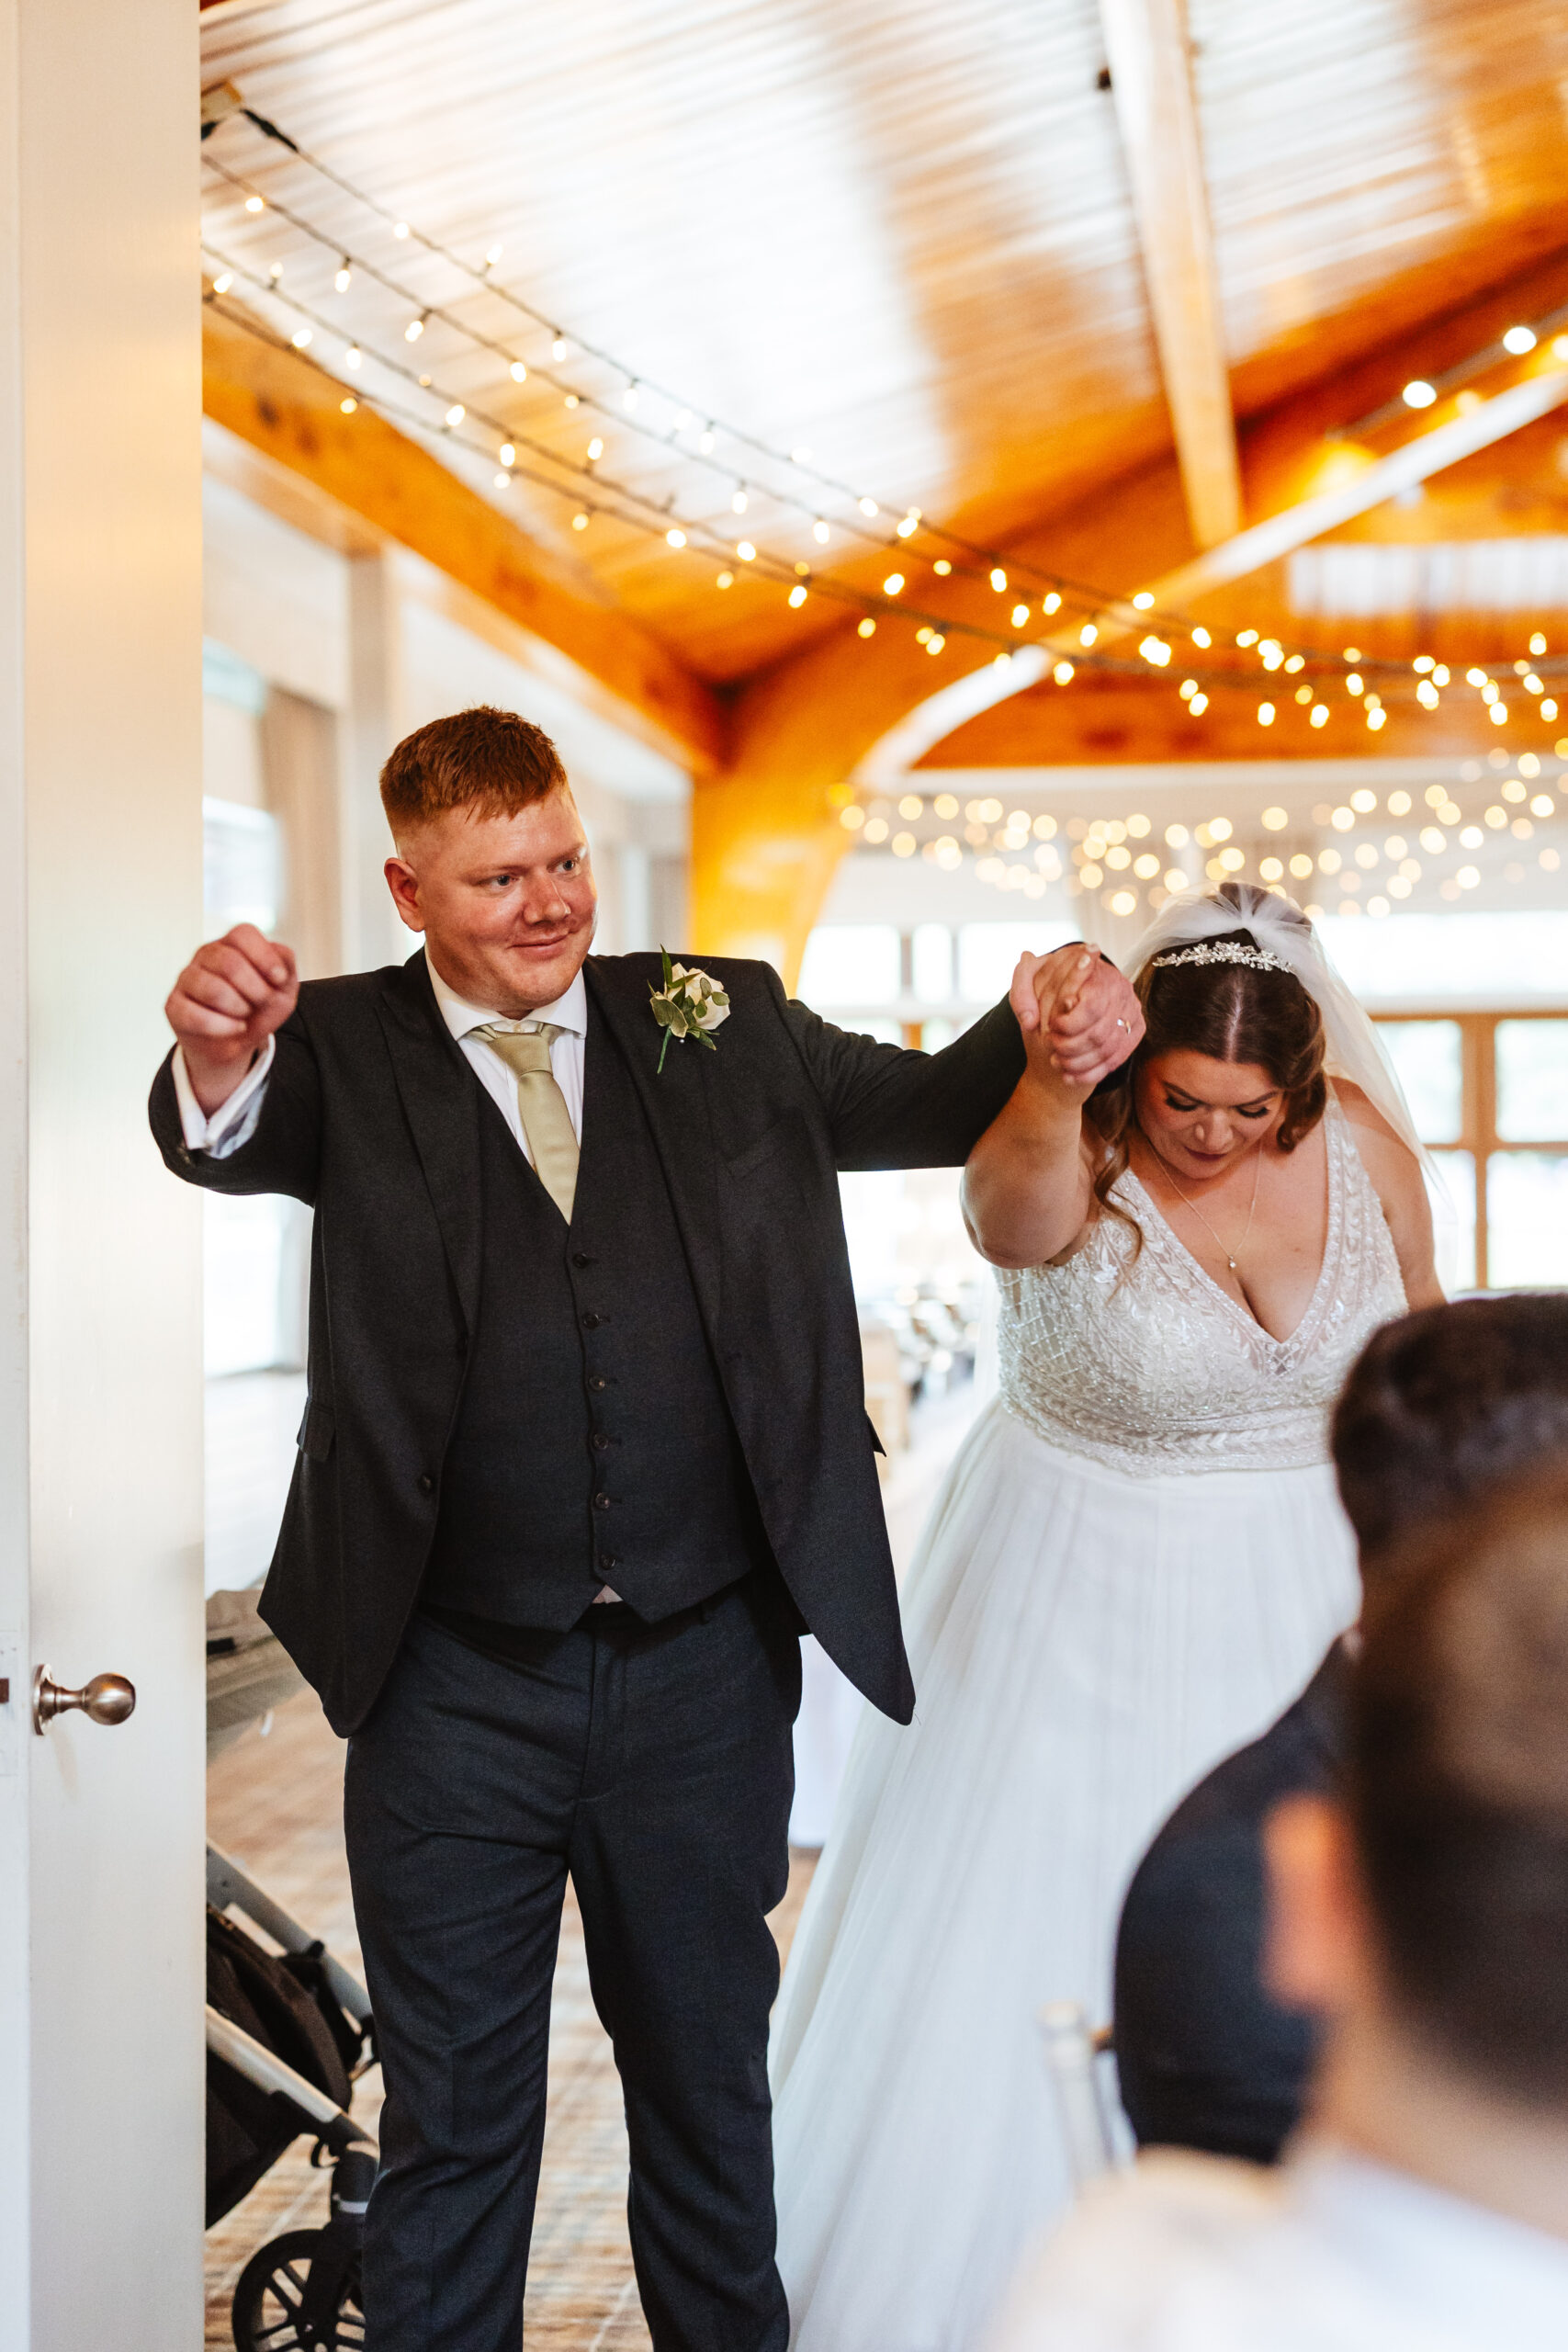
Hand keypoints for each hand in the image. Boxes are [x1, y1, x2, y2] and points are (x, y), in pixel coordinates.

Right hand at [165, 924, 297, 1116]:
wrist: (238, 1041)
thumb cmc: (259, 1007)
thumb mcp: (283, 987)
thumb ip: (286, 963)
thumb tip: (277, 952)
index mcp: (232, 943)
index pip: (243, 933)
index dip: (265, 957)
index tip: (279, 979)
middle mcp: (206, 955)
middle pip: (229, 962)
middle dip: (256, 989)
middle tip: (262, 1002)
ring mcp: (187, 978)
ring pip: (212, 989)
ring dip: (239, 1008)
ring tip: (245, 1015)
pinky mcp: (174, 1005)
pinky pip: (194, 1015)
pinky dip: (222, 1027)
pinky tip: (235, 1028)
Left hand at [1010, 944, 1143, 1089]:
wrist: (1072, 995)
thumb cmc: (1047, 988)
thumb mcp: (1028, 983)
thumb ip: (1022, 994)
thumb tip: (1030, 1020)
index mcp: (1098, 971)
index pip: (1092, 1007)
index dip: (1068, 1024)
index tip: (1051, 1027)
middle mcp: (1121, 988)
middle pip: (1100, 1033)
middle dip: (1071, 1047)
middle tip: (1052, 1048)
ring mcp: (1132, 1009)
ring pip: (1108, 1049)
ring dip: (1079, 1062)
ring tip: (1057, 1063)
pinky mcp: (1136, 1029)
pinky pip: (1117, 1058)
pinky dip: (1091, 1073)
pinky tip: (1070, 1077)